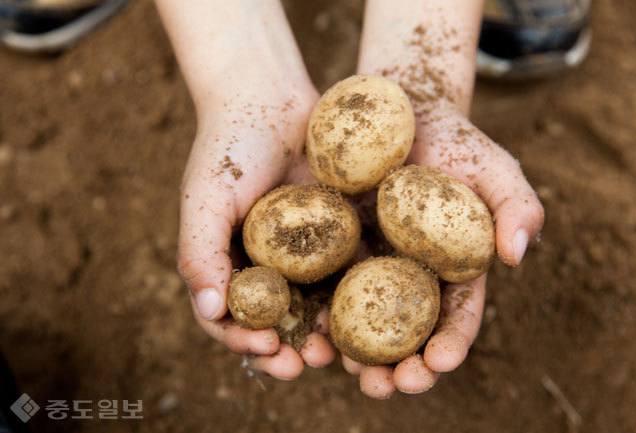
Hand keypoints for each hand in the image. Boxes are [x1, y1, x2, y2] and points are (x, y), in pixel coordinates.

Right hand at [177, 89, 335, 379]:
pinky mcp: (339, 235)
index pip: (232, 318)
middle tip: (310, 364)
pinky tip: (373, 307)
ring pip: (317, 305)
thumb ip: (198, 252)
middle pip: (277, 322)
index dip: (245, 342)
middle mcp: (267, 267)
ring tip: (342, 349)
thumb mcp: (204, 198)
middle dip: (292, 350)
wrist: (271, 99)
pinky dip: (359, 294)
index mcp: (228, 266)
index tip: (268, 351)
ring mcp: (305, 254)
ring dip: (328, 332)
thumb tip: (209, 311)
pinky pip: (349, 271)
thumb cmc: (228, 148)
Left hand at [342, 108, 544, 398]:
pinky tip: (311, 330)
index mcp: (452, 268)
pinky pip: (327, 284)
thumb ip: (517, 206)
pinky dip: (321, 312)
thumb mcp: (493, 167)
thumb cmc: (454, 141)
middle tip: (388, 387)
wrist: (402, 110)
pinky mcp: (335, 246)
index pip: (456, 315)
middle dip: (401, 366)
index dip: (451, 343)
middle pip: (407, 331)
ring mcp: (371, 262)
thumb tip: (518, 254)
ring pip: (364, 320)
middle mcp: (411, 275)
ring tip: (347, 371)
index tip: (441, 363)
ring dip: (357, 353)